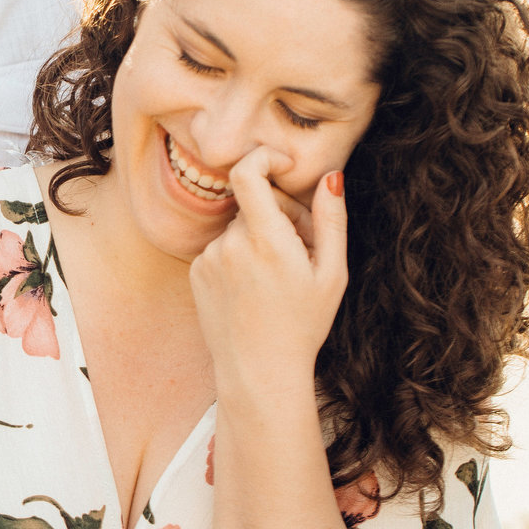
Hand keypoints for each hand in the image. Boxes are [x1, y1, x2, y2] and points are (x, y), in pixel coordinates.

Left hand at [189, 147, 347, 378]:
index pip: (247, 173)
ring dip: (258, 237)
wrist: (259, 372)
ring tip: (276, 277)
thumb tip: (330, 176)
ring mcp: (209, 258)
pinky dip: (239, 255)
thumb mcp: (331, 273)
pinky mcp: (197, 271)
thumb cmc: (303, 325)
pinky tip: (252, 288)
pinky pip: (221, 247)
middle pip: (252, 203)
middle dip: (278, 213)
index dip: (263, 157)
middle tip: (299, 249)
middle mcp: (231, 245)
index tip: (280, 163)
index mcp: (266, 241)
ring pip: (238, 226)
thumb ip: (331, 219)